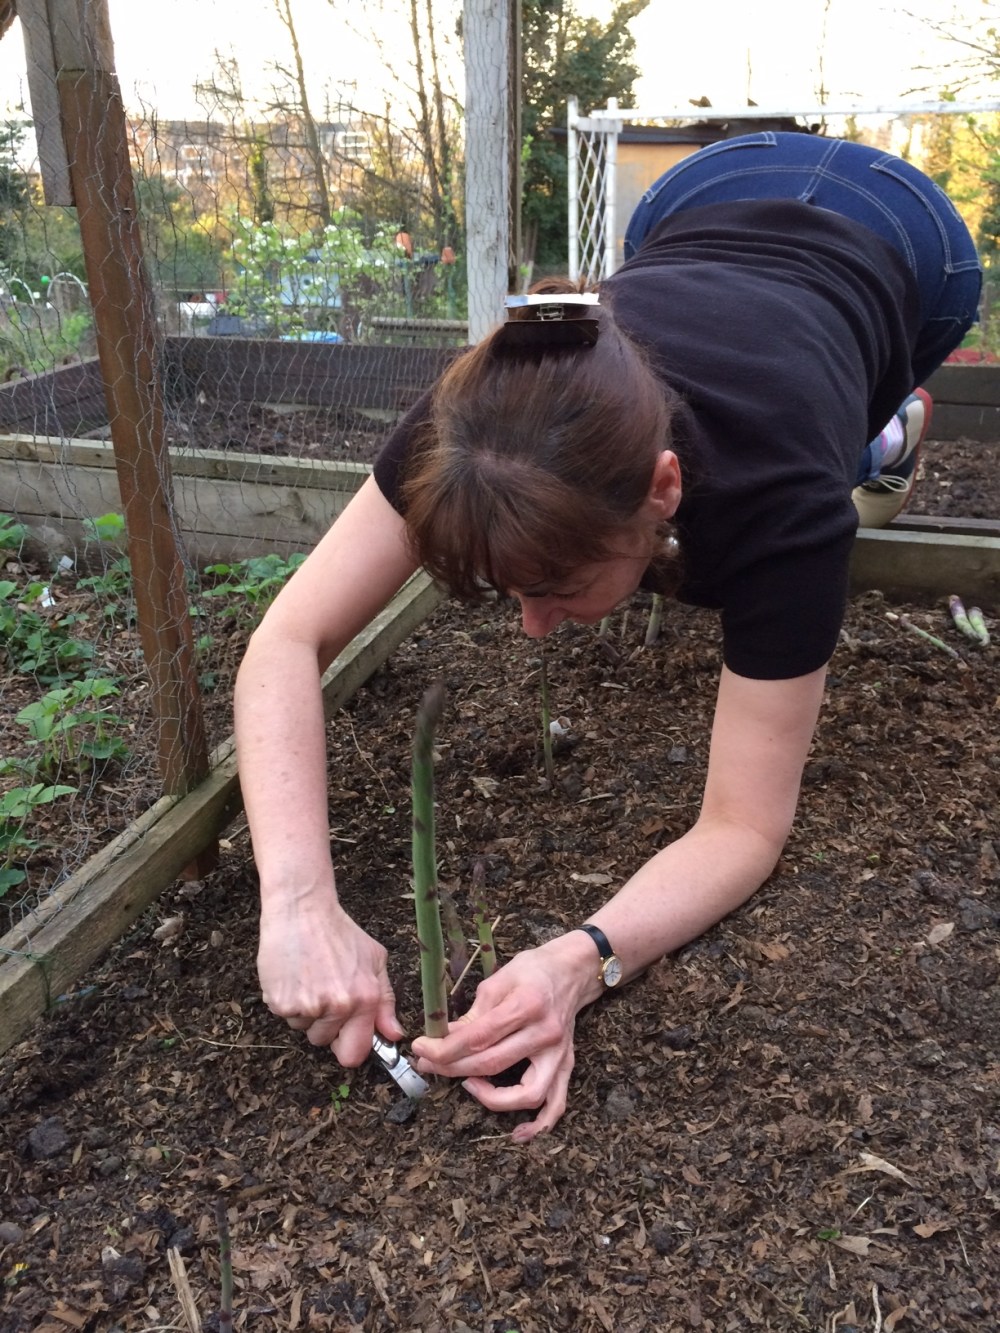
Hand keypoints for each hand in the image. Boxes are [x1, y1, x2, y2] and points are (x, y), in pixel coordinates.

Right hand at [258, 896, 403, 1066]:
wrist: (302, 910)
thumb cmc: (339, 932)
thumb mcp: (374, 959)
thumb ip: (385, 1000)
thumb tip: (393, 1035)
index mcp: (365, 998)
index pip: (354, 1054)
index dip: (348, 1048)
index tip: (344, 1037)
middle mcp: (338, 1006)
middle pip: (324, 1042)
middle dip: (324, 1025)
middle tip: (323, 993)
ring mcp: (308, 1006)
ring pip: (303, 1028)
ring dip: (305, 1012)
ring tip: (308, 979)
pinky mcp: (281, 1002)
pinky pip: (285, 1016)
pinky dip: (287, 1001)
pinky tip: (294, 976)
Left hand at [410, 934, 599, 1141]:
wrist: (572, 971)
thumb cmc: (533, 971)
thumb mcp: (499, 980)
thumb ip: (474, 1012)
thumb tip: (445, 1038)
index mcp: (527, 1004)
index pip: (480, 1036)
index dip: (445, 1048)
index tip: (421, 1049)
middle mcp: (545, 1033)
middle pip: (494, 1064)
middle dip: (453, 1068)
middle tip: (429, 1065)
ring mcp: (559, 1053)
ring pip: (528, 1093)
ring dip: (491, 1097)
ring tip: (467, 1085)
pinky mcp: (566, 1065)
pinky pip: (556, 1104)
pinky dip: (538, 1124)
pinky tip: (517, 1133)